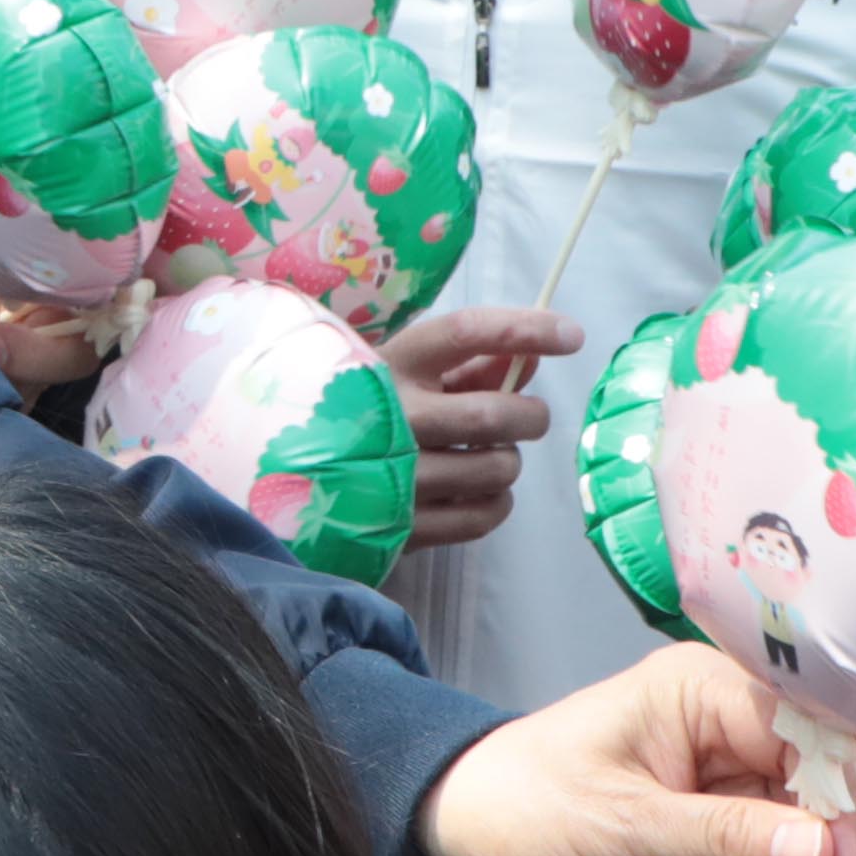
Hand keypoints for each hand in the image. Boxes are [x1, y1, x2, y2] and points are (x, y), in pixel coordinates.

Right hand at [377, 305, 578, 553]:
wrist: (286, 480)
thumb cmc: (358, 414)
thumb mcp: (402, 376)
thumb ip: (469, 364)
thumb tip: (533, 356)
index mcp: (391, 366)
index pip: (466, 333)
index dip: (525, 328)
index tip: (569, 335)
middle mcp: (393, 417)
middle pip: (494, 414)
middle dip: (531, 417)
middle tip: (530, 419)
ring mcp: (396, 475)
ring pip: (498, 468)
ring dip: (508, 462)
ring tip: (486, 459)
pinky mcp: (402, 526)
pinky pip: (483, 516)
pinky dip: (497, 503)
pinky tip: (479, 493)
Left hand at [409, 645, 842, 855]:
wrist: (456, 853)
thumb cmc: (523, 806)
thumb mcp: (624, 823)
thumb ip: (725, 836)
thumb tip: (820, 849)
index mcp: (708, 700)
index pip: (811, 741)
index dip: (841, 807)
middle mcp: (727, 751)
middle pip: (814, 815)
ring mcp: (721, 814)